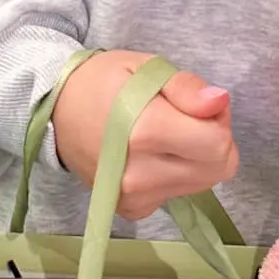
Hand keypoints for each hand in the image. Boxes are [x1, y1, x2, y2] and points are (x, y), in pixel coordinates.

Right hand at [51, 49, 239, 220]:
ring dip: (198, 158)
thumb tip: (219, 102)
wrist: (59, 110)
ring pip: (201, 184)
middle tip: (190, 115)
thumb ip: (187, 88)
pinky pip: (177, 194)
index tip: (201, 105)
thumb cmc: (106, 81)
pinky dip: (177, 173)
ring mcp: (133, 198)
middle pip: (216, 170)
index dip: (219, 120)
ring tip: (170, 131)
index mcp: (146, 132)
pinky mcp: (131, 210)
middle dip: (215, 140)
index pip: (218, 146)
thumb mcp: (148, 67)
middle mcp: (139, 175)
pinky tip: (154, 153)